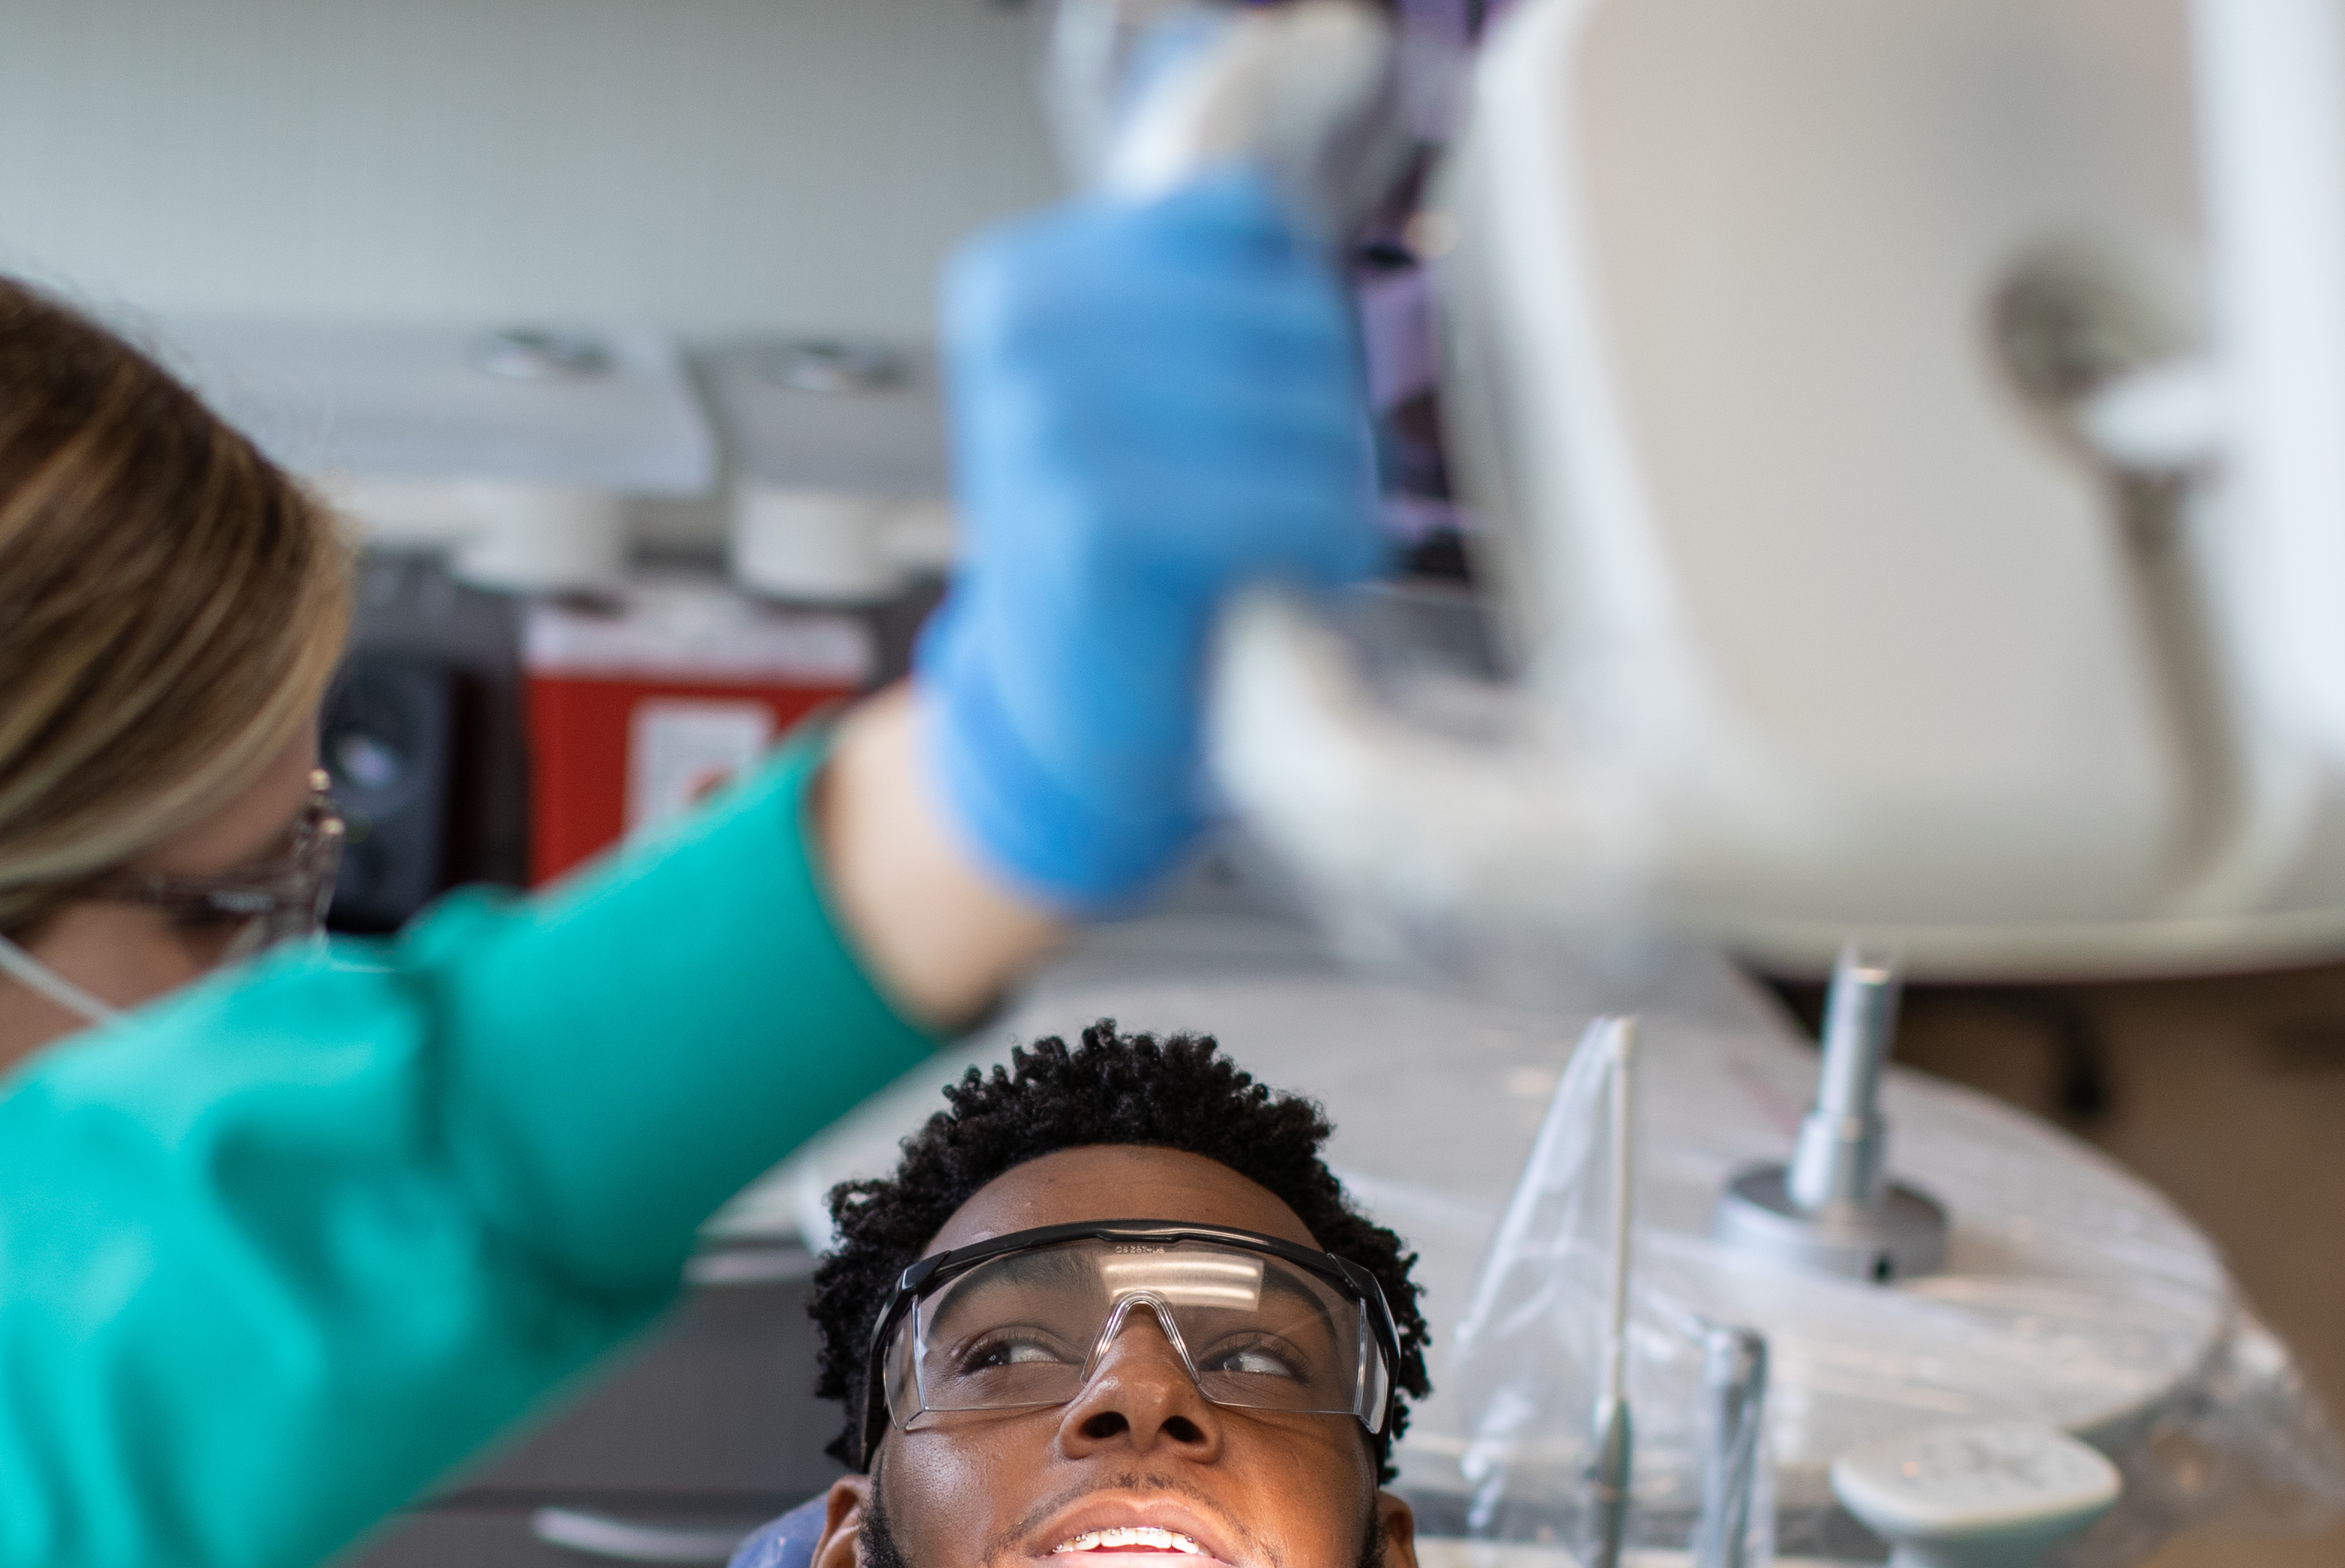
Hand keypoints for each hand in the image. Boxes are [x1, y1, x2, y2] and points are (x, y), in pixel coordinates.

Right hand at [920, 172, 1382, 910]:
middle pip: (1291, 315)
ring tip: (1258, 546)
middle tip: (1258, 504)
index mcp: (1022, 273)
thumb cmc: (1128, 556)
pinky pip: (1296, 499)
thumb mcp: (1146, 384)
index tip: (1233, 418)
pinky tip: (1260, 585)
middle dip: (1316, 421)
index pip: (1243, 227)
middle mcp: (1020, 328)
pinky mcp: (1095, 519)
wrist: (1065, 725)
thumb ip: (1202, 273)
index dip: (1285, 334)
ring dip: (1324, 494)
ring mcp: (1046, 420)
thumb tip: (1320, 61)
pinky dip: (1314, 552)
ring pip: (1310, 408)